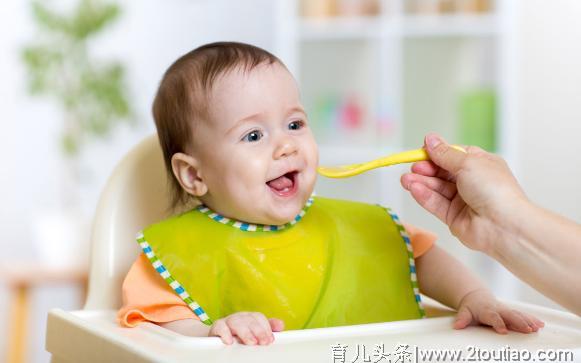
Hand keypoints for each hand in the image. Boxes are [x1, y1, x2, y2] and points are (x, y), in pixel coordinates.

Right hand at [208, 312, 284, 344]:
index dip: (266, 327)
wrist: (217, 336)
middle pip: (250, 320)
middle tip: (264, 342)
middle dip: (258, 331)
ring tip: (251, 342)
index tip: (270, 339)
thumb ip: (267, 328)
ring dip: (245, 332)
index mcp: (249, 317)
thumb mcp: (254, 331)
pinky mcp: (216, 327)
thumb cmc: (239, 335)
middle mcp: (240, 317)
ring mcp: (228, 321)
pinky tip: (229, 341)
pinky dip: (225, 333)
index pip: (259, 317)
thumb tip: (281, 325)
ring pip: (236, 322)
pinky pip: (220, 327)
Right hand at [401, 133, 528, 252]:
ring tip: (405, 179)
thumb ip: (444, 154)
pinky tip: (414, 189)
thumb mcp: (467, 163)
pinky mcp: (453, 217)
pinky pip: (436, 204)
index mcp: (481, 164)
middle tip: (413, 167)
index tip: (421, 151)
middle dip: (426, 169)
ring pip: (436, 188)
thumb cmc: (494, 189)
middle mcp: (472, 181)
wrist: (503, 225)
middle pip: (442, 172)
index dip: (436, 153)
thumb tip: (430, 139)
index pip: (453, 155)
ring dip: (420, 183)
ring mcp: (462, 200)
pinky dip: (424, 196)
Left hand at [454, 289, 543, 333]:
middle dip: (519, 322)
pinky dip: (532, 319)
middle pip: (510, 315)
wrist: (476, 297)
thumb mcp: (464, 312)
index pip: (493, 317)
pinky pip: (523, 315)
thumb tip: (457, 326)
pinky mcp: (512, 312)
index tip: (503, 331)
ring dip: (529, 321)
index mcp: (487, 310)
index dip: (498, 323)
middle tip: (528, 329)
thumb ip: (462, 319)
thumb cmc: (471, 307)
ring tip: (537, 328)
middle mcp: (498, 309)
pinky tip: (541, 324)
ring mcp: (506, 310)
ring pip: (519, 314)